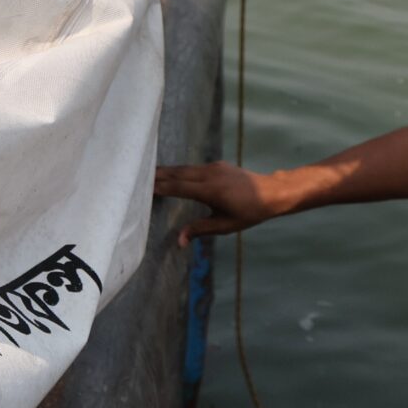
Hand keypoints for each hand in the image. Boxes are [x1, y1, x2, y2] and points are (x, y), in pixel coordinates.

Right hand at [153, 159, 290, 234]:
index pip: (178, 187)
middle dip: (157, 175)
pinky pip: (192, 167)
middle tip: (135, 175)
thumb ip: (200, 230)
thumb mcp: (225, 226)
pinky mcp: (217, 165)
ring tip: (147, 174)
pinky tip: (170, 173)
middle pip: (177, 173)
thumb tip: (179, 241)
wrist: (272, 192)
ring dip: (166, 171)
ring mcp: (214, 167)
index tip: (142, 189)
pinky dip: (178, 171)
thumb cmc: (250, 212)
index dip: (160, 187)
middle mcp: (210, 175)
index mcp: (211, 190)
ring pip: (184, 168)